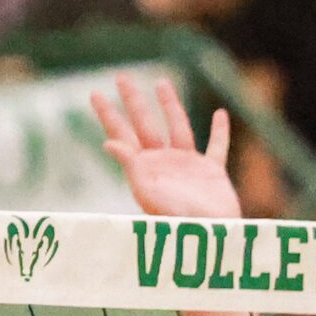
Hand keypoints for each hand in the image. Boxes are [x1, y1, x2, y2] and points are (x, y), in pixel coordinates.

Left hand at [92, 74, 239, 219]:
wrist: (210, 239)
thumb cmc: (176, 220)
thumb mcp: (148, 192)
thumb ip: (130, 167)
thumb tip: (107, 143)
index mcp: (144, 168)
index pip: (121, 134)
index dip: (108, 114)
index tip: (95, 93)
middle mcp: (163, 163)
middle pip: (144, 124)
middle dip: (132, 101)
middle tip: (121, 76)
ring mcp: (188, 167)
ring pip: (178, 127)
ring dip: (170, 106)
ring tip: (161, 82)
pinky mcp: (213, 173)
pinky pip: (217, 146)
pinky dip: (219, 131)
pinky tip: (220, 114)